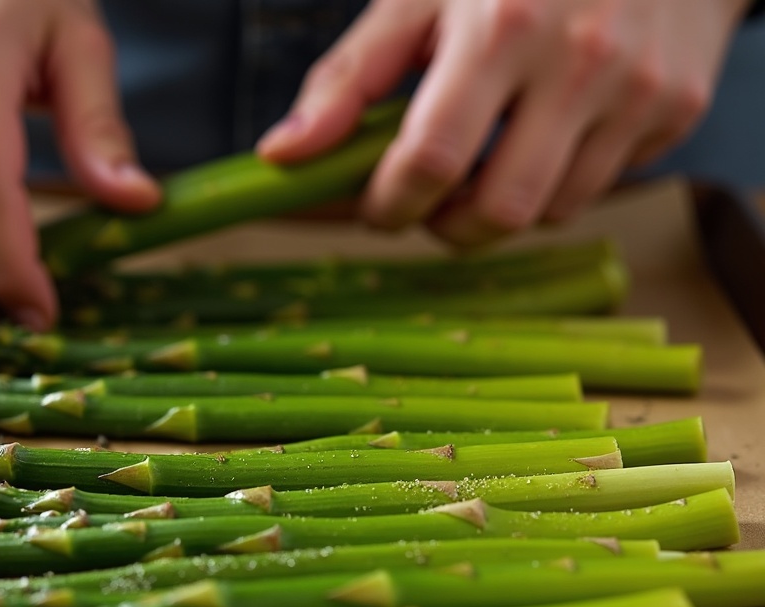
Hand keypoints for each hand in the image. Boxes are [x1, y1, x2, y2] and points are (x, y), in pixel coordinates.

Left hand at [258, 0, 748, 245]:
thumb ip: (349, 78)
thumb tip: (280, 156)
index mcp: (501, 27)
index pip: (431, 160)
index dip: (389, 204)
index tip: (376, 206)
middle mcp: (581, 62)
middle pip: (498, 211)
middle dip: (445, 227)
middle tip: (427, 201)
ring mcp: (640, 89)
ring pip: (553, 212)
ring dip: (501, 206)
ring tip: (487, 159)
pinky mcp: (678, 107)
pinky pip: (603, 186)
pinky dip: (559, 181)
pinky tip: (548, 132)